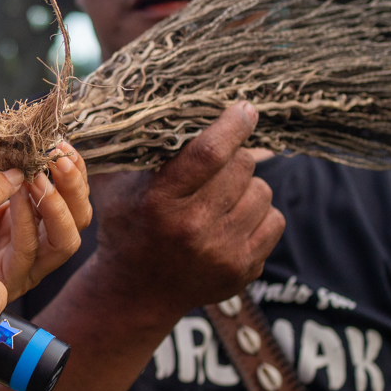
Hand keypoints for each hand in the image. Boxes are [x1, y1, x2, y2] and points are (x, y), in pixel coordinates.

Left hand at [0, 142, 92, 302]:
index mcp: (29, 219)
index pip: (69, 195)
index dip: (73, 170)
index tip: (60, 142)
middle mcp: (35, 245)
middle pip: (78, 219)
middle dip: (75, 185)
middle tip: (59, 157)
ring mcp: (25, 267)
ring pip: (65, 241)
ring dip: (55, 204)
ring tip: (38, 176)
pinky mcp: (7, 284)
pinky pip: (27, 252)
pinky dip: (26, 221)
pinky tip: (16, 195)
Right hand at [91, 102, 284, 320]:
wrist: (136, 292)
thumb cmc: (126, 225)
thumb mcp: (115, 183)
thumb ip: (134, 145)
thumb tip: (156, 99)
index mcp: (159, 201)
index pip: (208, 153)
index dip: (232, 125)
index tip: (245, 109)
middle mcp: (192, 228)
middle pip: (242, 166)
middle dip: (235, 156)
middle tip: (218, 163)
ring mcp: (222, 252)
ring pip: (263, 191)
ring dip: (247, 186)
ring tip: (220, 196)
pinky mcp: (244, 270)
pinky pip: (275, 220)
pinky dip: (259, 213)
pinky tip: (232, 219)